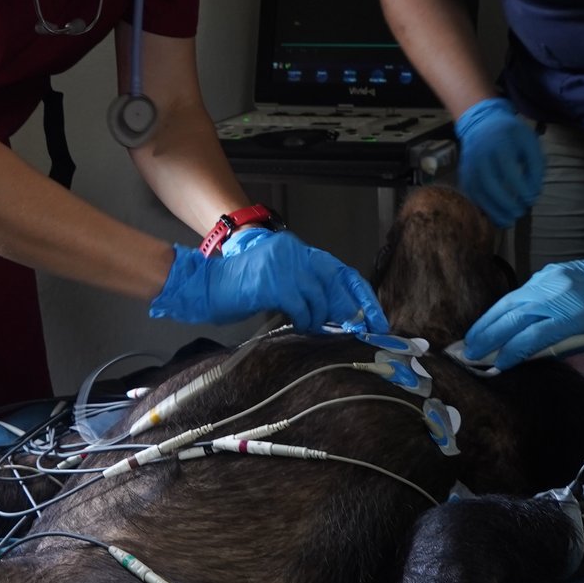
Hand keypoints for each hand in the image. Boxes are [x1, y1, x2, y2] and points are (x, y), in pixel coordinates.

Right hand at [150, 229, 389, 331]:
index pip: (341, 271)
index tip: (377, 317)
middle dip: (352, 310)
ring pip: (321, 298)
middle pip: (337, 284)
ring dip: (320, 319)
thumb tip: (338, 314)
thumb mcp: (278, 282)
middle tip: (362, 331)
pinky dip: (304, 320)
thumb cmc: (239, 289)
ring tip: (311, 328)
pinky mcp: (275, 283)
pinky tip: (297, 325)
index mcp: (298, 250)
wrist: (206, 286)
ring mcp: (285, 266)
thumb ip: (306, 290)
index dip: (362, 295)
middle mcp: (295, 253)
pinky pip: (302, 307)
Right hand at [453, 98, 544, 227]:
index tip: (531, 198)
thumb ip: (535, 166)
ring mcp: (469, 166)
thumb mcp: (529, 143)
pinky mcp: (464, 174)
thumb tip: (534, 193)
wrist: (482, 122)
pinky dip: (482, 207)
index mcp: (500, 144)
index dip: (522, 189)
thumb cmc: (511, 134)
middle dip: (506, 203)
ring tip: (508, 221)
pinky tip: (495, 215)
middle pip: (490, 185)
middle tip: (520, 212)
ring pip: (478, 192)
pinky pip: (471, 194)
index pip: (510, 171)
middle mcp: (481, 155)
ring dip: (493, 210)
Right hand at [461, 241, 583, 365]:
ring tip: (473, 338)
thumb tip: (524, 355)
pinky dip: (502, 308)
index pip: (530, 338)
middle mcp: (555, 296)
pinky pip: (519, 293)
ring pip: (509, 302)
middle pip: (512, 318)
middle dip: (488, 336)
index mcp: (571, 317)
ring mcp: (548, 281)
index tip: (496, 366)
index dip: (510, 353)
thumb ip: (556, 346)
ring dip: (488, 321)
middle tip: (469, 352)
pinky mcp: (545, 273)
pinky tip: (492, 319)